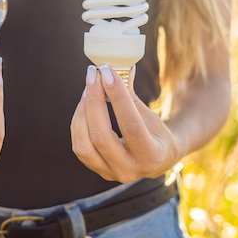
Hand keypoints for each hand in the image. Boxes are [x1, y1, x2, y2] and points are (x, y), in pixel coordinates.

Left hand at [71, 65, 184, 182]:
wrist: (158, 158)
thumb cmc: (155, 131)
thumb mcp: (149, 114)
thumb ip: (131, 93)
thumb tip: (118, 63)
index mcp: (152, 156)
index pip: (130, 125)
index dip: (117, 96)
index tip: (108, 72)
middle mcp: (130, 170)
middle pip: (101, 136)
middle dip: (93, 101)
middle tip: (93, 75)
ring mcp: (111, 174)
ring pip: (84, 144)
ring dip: (82, 112)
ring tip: (88, 89)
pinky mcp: (98, 170)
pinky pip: (79, 146)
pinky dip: (79, 123)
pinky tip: (85, 104)